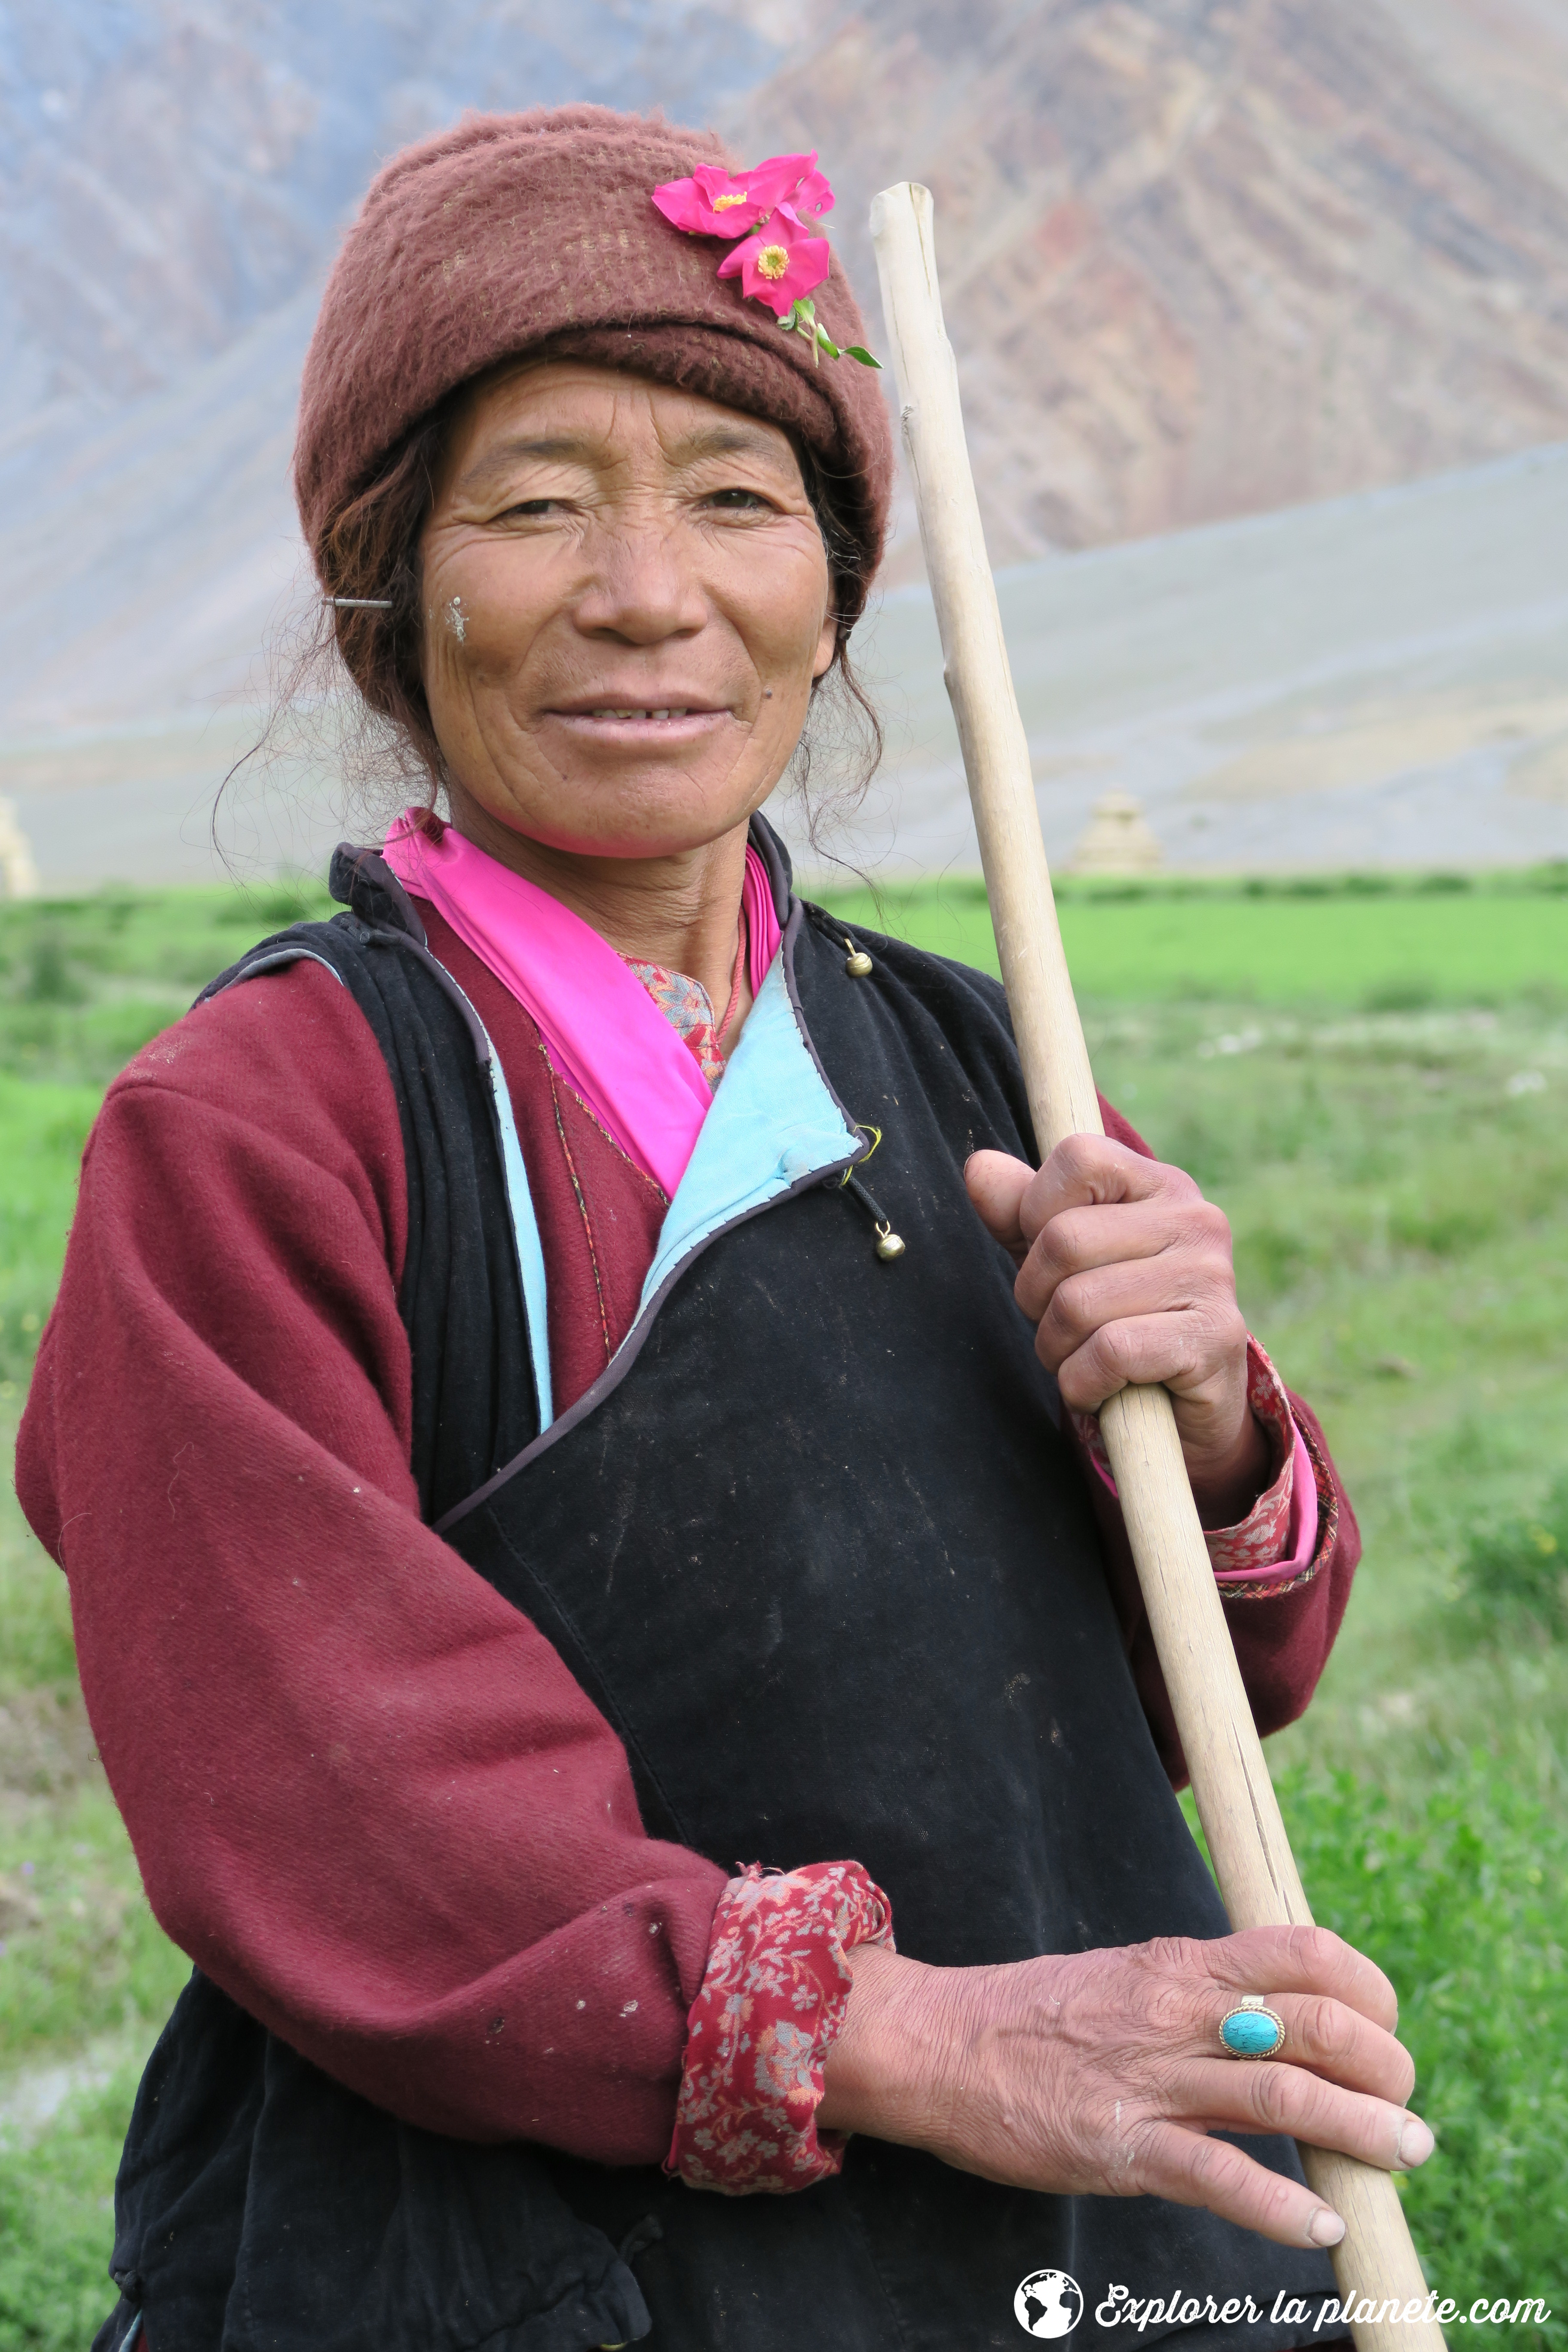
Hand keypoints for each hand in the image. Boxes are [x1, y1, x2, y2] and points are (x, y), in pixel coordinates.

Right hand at [818, 1928, 1432, 2249]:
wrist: (939, 2043)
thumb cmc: (1034, 2014)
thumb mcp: (1127, 1978)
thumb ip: (1201, 1998)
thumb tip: (1282, 2022)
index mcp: (1181, 1963)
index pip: (1303, 1952)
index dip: (1367, 1988)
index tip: (1385, 2025)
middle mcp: (1177, 2012)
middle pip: (1315, 2026)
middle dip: (1382, 2068)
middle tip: (1405, 2109)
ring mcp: (1151, 2080)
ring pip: (1284, 2099)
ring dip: (1360, 2134)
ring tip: (1402, 2159)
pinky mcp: (1120, 2145)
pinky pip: (1217, 2175)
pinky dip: (1279, 2208)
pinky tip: (1317, 2226)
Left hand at [966, 1137, 1266, 1524]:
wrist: (1185, 1408)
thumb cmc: (1116, 1319)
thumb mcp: (1061, 1260)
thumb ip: (1019, 1212)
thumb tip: (979, 1168)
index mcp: (1161, 1184)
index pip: (1078, 1157)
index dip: (1036, 1212)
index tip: (1051, 1260)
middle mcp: (1196, 1219)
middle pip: (1064, 1240)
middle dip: (1037, 1298)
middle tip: (1061, 1326)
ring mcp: (1211, 1277)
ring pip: (1078, 1304)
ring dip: (1058, 1350)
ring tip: (1083, 1358)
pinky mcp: (1213, 1338)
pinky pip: (1108, 1353)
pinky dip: (1084, 1383)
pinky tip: (1104, 1388)